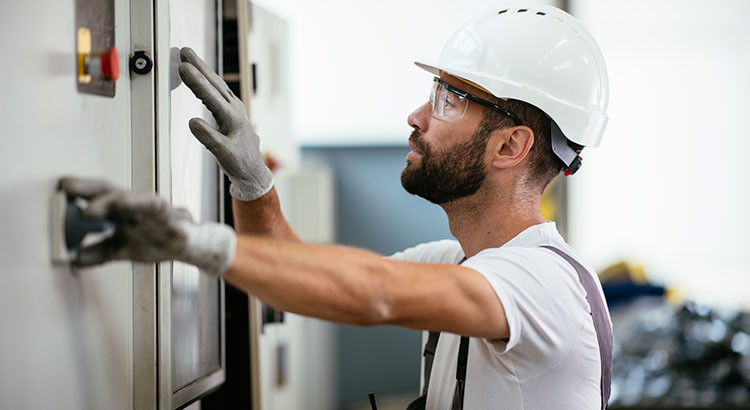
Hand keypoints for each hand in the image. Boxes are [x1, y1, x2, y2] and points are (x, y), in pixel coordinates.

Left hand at [58, 176, 236, 275]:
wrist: (188, 245)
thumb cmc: (155, 240)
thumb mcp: (120, 250)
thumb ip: (97, 253)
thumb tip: (72, 261)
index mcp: (119, 210)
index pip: (95, 197)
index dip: (77, 193)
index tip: (58, 191)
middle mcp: (132, 205)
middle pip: (107, 190)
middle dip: (87, 187)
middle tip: (66, 187)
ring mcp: (150, 208)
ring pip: (129, 198)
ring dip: (109, 201)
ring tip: (89, 209)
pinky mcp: (168, 215)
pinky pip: (154, 206)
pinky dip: (140, 204)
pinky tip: (128, 204)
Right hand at [178, 47, 272, 200]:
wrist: (253, 170)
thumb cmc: (239, 163)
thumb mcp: (223, 154)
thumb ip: (209, 138)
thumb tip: (193, 122)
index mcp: (232, 117)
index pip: (210, 95)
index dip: (196, 80)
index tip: (183, 66)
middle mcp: (235, 109)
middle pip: (214, 83)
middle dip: (199, 66)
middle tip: (184, 50)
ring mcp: (234, 109)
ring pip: (217, 84)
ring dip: (203, 70)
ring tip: (188, 56)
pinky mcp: (232, 112)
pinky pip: (218, 91)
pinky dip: (207, 81)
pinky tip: (200, 76)